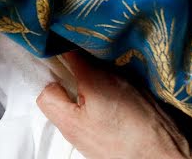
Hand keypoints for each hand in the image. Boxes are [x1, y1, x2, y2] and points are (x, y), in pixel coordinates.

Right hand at [37, 51, 190, 158]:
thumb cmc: (119, 144)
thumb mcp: (72, 126)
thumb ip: (50, 99)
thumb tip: (46, 85)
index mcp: (94, 74)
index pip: (67, 48)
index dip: (53, 51)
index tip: (45, 62)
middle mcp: (115, 72)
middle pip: (85, 62)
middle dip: (72, 73)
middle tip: (66, 93)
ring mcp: (133, 82)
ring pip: (103, 75)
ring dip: (93, 85)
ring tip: (90, 108)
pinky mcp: (145, 95)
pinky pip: (119, 86)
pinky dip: (110, 94)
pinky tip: (110, 115)